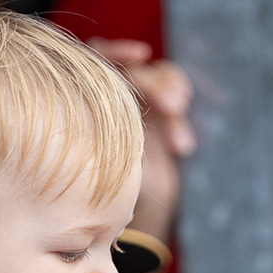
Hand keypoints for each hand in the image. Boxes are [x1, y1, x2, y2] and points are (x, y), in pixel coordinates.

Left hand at [90, 39, 193, 219]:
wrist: (121, 223)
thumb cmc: (94, 193)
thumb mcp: (93, 162)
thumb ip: (98, 133)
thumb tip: (99, 114)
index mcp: (90, 96)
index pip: (101, 56)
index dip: (121, 49)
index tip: (141, 54)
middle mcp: (115, 97)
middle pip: (139, 70)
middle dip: (159, 83)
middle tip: (174, 106)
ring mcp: (140, 109)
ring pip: (163, 80)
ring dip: (174, 93)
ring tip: (177, 117)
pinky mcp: (162, 125)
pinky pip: (177, 111)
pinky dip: (182, 125)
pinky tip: (182, 147)